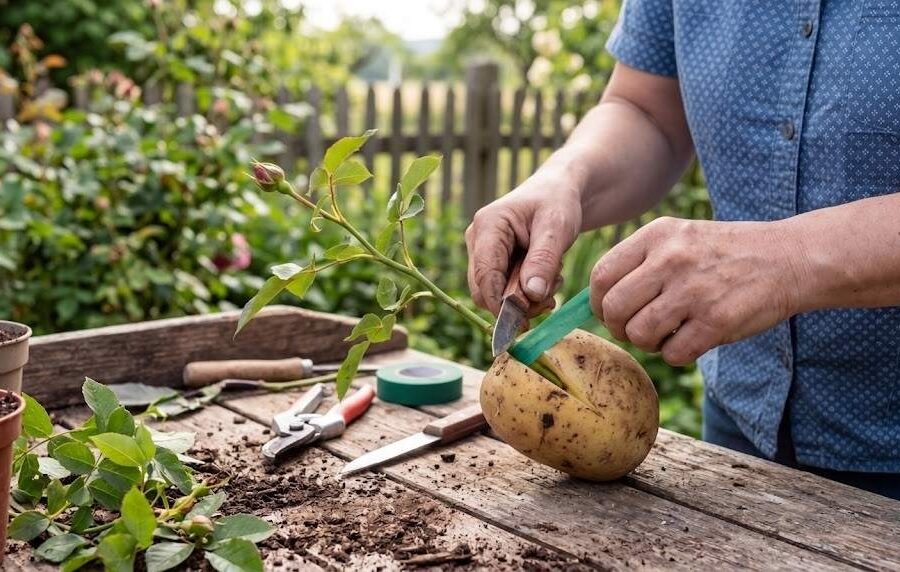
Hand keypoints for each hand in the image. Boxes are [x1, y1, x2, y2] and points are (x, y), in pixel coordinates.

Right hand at [465, 168, 582, 314]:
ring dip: (524, 301)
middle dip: (515, 304)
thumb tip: (530, 295)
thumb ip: (543, 260)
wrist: (558, 191)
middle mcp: (477, 239)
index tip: (523, 323)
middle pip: (483, 289)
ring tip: (552, 286)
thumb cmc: (557, 202)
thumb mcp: (557, 227)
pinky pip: (502, 290)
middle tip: (549, 302)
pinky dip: (525, 296)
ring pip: (493, 293)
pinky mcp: (493, 262)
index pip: (485, 275)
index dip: (500, 304)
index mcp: (488, 226)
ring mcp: (482, 251)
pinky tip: (545, 285)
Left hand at [590, 217, 805, 364]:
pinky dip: (677, 354)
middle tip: (635, 329)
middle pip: (613, 309)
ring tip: (666, 333)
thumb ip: (639, 262)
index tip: (608, 312)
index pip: (601, 275)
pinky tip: (692, 339)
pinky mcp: (716, 321)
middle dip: (618, 327)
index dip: (597, 302)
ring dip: (648, 343)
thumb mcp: (679, 238)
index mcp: (657, 236)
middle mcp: (670, 260)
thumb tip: (598, 302)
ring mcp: (693, 291)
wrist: (787, 258)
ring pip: (639, 334)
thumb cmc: (723, 253)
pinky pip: (673, 353)